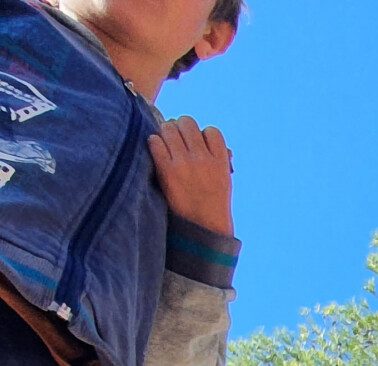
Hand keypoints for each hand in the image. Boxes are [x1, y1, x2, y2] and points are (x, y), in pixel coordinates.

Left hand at [149, 118, 233, 233]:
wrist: (202, 229)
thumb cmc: (212, 205)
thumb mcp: (223, 180)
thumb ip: (218, 157)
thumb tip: (206, 134)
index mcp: (221, 160)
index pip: (211, 130)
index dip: (202, 134)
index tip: (197, 144)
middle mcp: (204, 158)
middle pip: (188, 122)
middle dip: (180, 128)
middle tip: (176, 139)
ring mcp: (185, 164)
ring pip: (169, 127)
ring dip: (165, 132)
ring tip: (165, 144)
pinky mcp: (167, 171)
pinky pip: (155, 142)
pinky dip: (154, 143)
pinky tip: (157, 152)